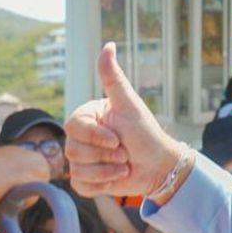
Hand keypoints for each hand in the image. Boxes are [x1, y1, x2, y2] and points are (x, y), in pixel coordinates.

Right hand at [65, 43, 183, 198]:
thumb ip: (114, 79)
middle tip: (124, 152)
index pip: (73, 127)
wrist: (158, 166)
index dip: (96, 137)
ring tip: (123, 165)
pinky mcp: (86, 181)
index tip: (117, 139)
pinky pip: (80, 187)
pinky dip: (101, 185)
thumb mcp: (129, 105)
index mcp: (87, 117)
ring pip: (77, 170)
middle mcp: (80, 138)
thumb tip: (108, 45)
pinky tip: (115, 178)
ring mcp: (81, 160)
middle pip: (73, 150)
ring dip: (107, 171)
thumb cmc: (145, 133)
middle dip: (105, 156)